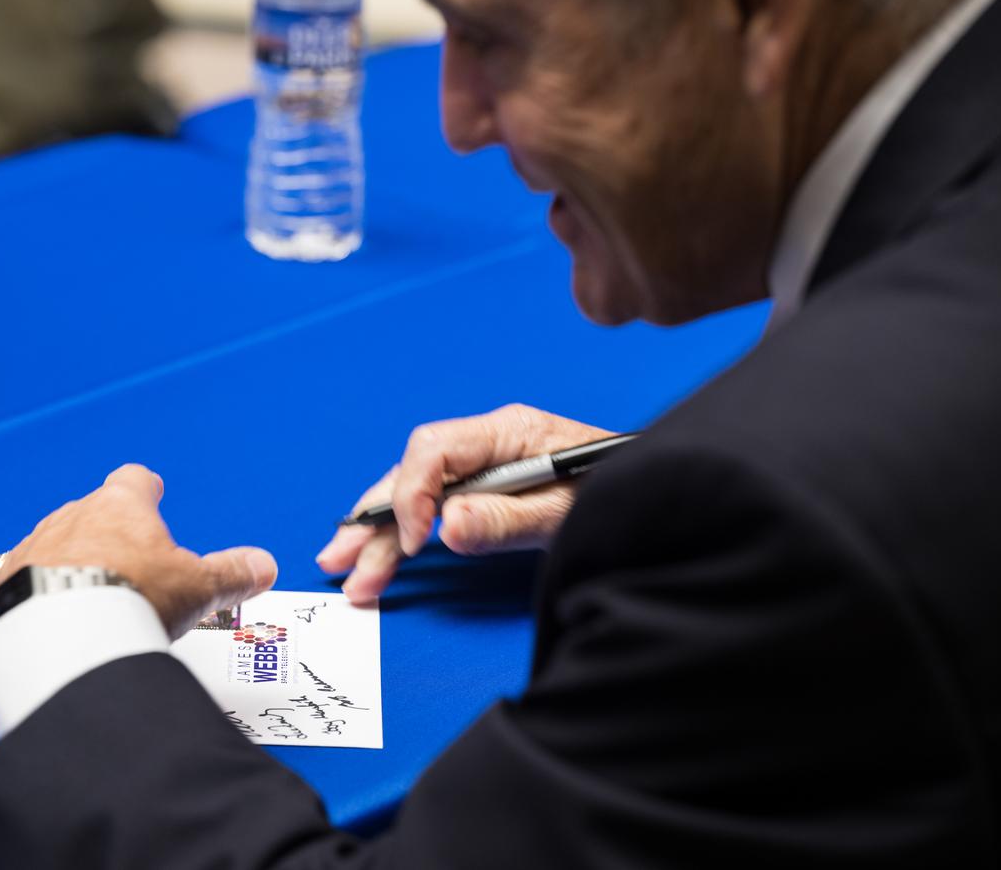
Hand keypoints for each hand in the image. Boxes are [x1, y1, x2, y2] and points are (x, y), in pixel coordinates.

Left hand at [0, 464, 276, 638]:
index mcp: (118, 509)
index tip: (150, 491)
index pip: (133, 481)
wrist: (69, 634)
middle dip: (100, 536)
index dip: (143, 488)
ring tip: (65, 594)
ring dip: (48, 565)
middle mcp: (66, 521)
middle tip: (121, 566)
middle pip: (85, 515)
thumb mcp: (198, 587)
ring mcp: (23, 555)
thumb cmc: (135, 599)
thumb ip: (232, 574)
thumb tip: (266, 564)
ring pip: (36, 548)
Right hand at [316, 404, 613, 602]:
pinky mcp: (491, 490)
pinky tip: (384, 554)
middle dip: (376, 517)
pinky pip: (438, 505)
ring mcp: (487, 465)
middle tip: (342, 559)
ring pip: (419, 492)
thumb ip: (506, 520)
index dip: (414, 495)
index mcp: (508, 431)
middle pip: (415, 472)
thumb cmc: (620, 493)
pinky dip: (409, 532)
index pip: (435, 450)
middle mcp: (489, 442)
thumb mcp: (567, 512)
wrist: (658, 494)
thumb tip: (446, 527)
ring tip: (347, 569)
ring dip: (382, 531)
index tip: (418, 544)